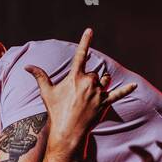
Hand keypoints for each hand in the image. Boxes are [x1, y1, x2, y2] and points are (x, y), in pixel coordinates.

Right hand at [23, 28, 135, 152]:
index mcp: (75, 77)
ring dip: (101, 83)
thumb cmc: (56, 111)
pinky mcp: (104, 103)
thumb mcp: (46, 92)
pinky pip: (117, 94)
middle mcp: (88, 82)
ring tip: (91, 94)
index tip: (90, 30)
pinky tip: (134, 85)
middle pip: (94, 73)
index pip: (80, 54)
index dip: (85, 41)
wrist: (67, 131)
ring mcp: (98, 93)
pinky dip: (126, 89)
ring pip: (105, 80)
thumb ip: (39, 76)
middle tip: (79, 94)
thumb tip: (27, 66)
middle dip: (89, 79)